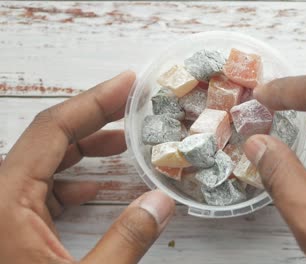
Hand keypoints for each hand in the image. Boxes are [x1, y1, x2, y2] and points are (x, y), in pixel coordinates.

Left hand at [0, 71, 174, 263]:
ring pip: (44, 164)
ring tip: (124, 144)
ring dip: (85, 151)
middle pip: (49, 139)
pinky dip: (70, 182)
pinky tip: (94, 187)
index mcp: (3, 200)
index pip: (54, 130)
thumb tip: (162, 202)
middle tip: (133, 106)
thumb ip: (126, 242)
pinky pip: (38, 190)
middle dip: (95, 120)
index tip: (127, 84)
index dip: (94, 101)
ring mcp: (0, 211)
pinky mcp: (6, 228)